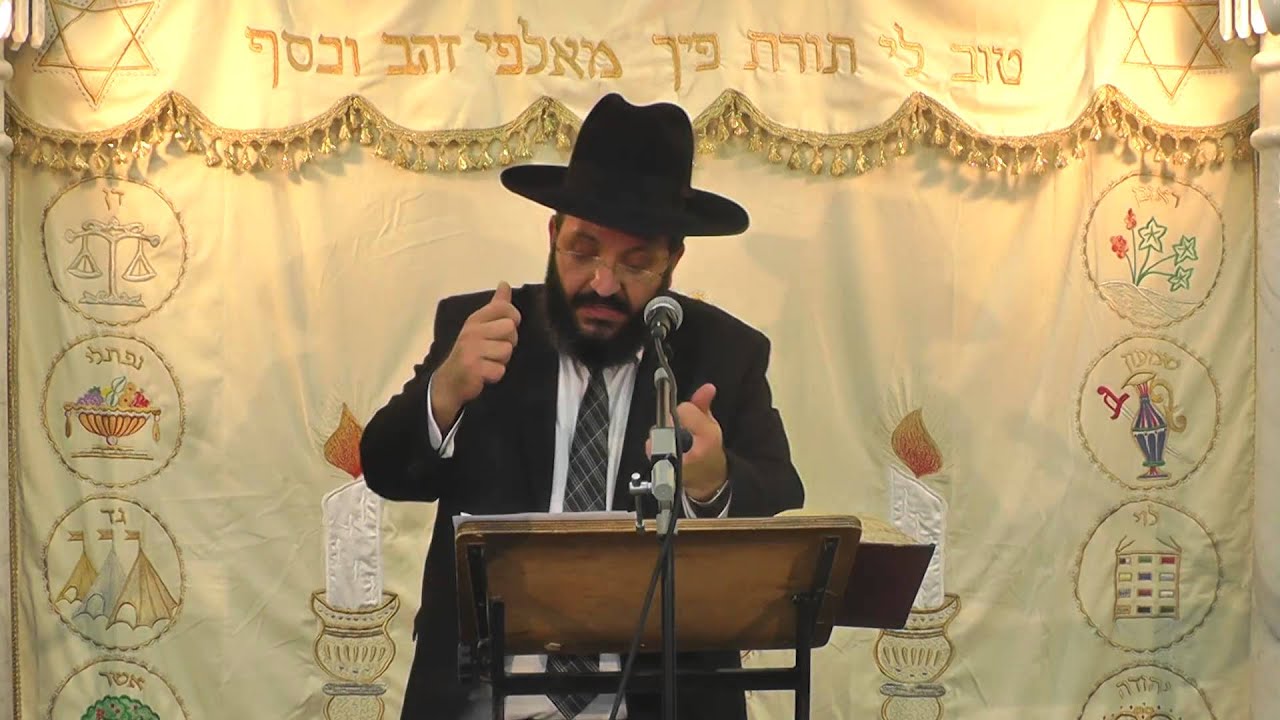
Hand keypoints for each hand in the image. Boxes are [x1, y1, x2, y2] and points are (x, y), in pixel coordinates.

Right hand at [431, 281, 520, 428]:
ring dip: (501, 360)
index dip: (513, 318)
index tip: (504, 328)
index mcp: (476, 319)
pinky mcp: (473, 368)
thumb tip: (505, 283)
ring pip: (507, 350)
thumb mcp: (481, 325)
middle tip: (494, 349)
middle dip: (508, 342)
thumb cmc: (471, 351)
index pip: (504, 307)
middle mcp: (472, 331)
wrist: (450, 380)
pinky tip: (484, 373)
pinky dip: (495, 375)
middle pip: (510, 329)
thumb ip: (496, 306)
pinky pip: (500, 370)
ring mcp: (472, 349)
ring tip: (488, 361)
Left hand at [648, 383, 726, 501]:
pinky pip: (651, 447)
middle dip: (671, 422)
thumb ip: (703, 405)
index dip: (685, 411)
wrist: (707, 479)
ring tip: (673, 441)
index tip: (688, 417)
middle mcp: (691, 450)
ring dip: (662, 434)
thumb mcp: (711, 426)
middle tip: (679, 429)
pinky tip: (665, 450)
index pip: (685, 410)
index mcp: (707, 437)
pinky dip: (655, 445)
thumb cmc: (709, 451)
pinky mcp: (662, 468)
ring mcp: (674, 461)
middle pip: (668, 421)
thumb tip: (707, 387)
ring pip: (657, 434)